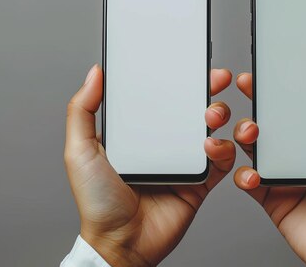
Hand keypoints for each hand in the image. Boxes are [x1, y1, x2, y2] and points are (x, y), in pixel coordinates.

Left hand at [64, 65, 234, 266]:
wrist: (122, 243)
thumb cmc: (97, 202)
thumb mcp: (80, 151)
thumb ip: (82, 110)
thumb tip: (94, 73)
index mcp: (138, 132)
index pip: (160, 97)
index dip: (176, 78)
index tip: (187, 61)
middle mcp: (163, 143)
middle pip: (191, 108)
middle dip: (208, 89)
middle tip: (216, 78)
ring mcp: (183, 162)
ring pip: (212, 129)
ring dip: (220, 115)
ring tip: (212, 114)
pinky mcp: (200, 182)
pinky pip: (222, 161)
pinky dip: (225, 149)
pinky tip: (213, 145)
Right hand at [232, 65, 305, 266]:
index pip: (305, 104)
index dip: (288, 83)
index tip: (275, 65)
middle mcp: (304, 152)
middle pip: (274, 118)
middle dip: (257, 100)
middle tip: (246, 84)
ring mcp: (285, 173)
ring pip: (254, 144)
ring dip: (244, 132)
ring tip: (249, 132)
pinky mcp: (270, 195)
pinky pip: (247, 178)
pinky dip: (244, 174)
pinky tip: (253, 175)